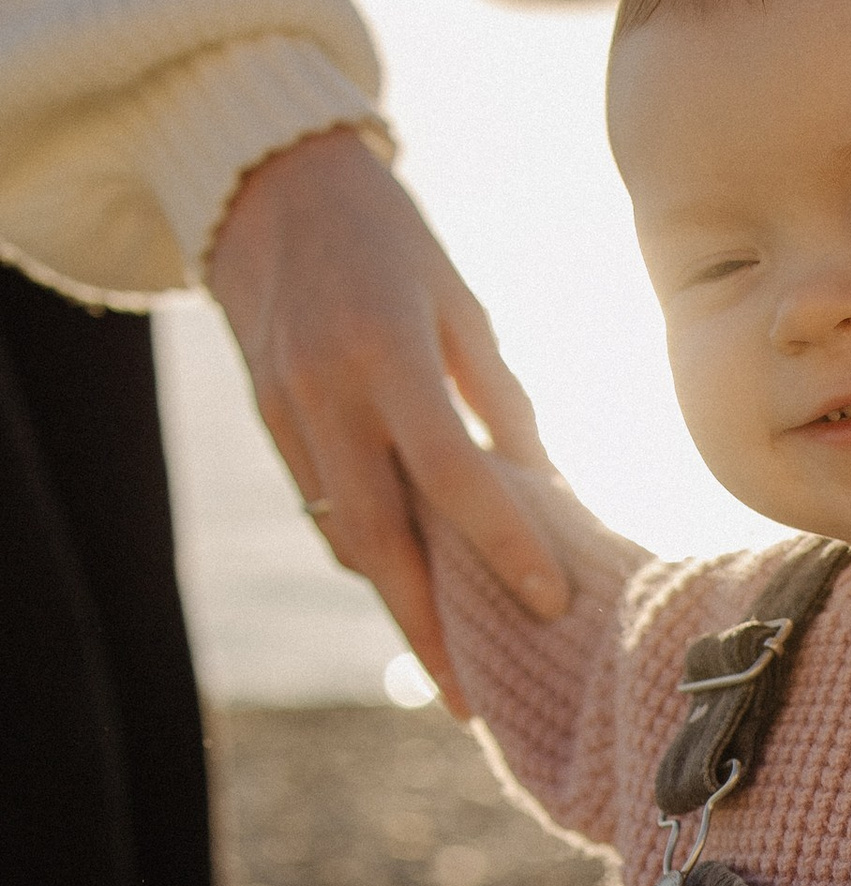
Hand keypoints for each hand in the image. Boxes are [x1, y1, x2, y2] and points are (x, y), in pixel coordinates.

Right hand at [208, 128, 567, 710]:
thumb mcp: (458, 301)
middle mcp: (325, 393)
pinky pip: (325, 509)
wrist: (264, 185)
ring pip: (347, 536)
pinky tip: (411, 589)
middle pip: (382, 539)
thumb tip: (544, 486)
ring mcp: (286, 414)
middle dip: (428, 629)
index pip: (451, 470)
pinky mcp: (267, 423)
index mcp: (385, 353)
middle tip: (473, 700)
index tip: (551, 600)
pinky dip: (369, 554)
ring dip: (397, 604)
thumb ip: (497, 396)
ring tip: (453, 665)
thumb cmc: (387, 236)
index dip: (503, 542)